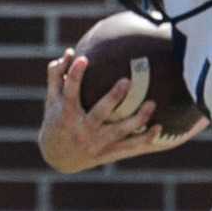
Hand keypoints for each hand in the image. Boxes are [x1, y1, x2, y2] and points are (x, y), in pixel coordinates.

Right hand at [39, 53, 190, 172]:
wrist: (58, 158)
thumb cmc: (56, 121)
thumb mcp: (52, 100)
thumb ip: (57, 76)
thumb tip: (69, 52)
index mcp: (66, 116)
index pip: (70, 93)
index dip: (75, 76)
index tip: (83, 58)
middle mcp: (81, 131)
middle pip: (99, 114)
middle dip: (112, 98)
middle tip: (126, 80)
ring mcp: (96, 144)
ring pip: (119, 132)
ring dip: (137, 119)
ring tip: (152, 103)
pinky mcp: (108, 154)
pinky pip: (129, 147)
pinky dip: (144, 139)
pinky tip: (158, 127)